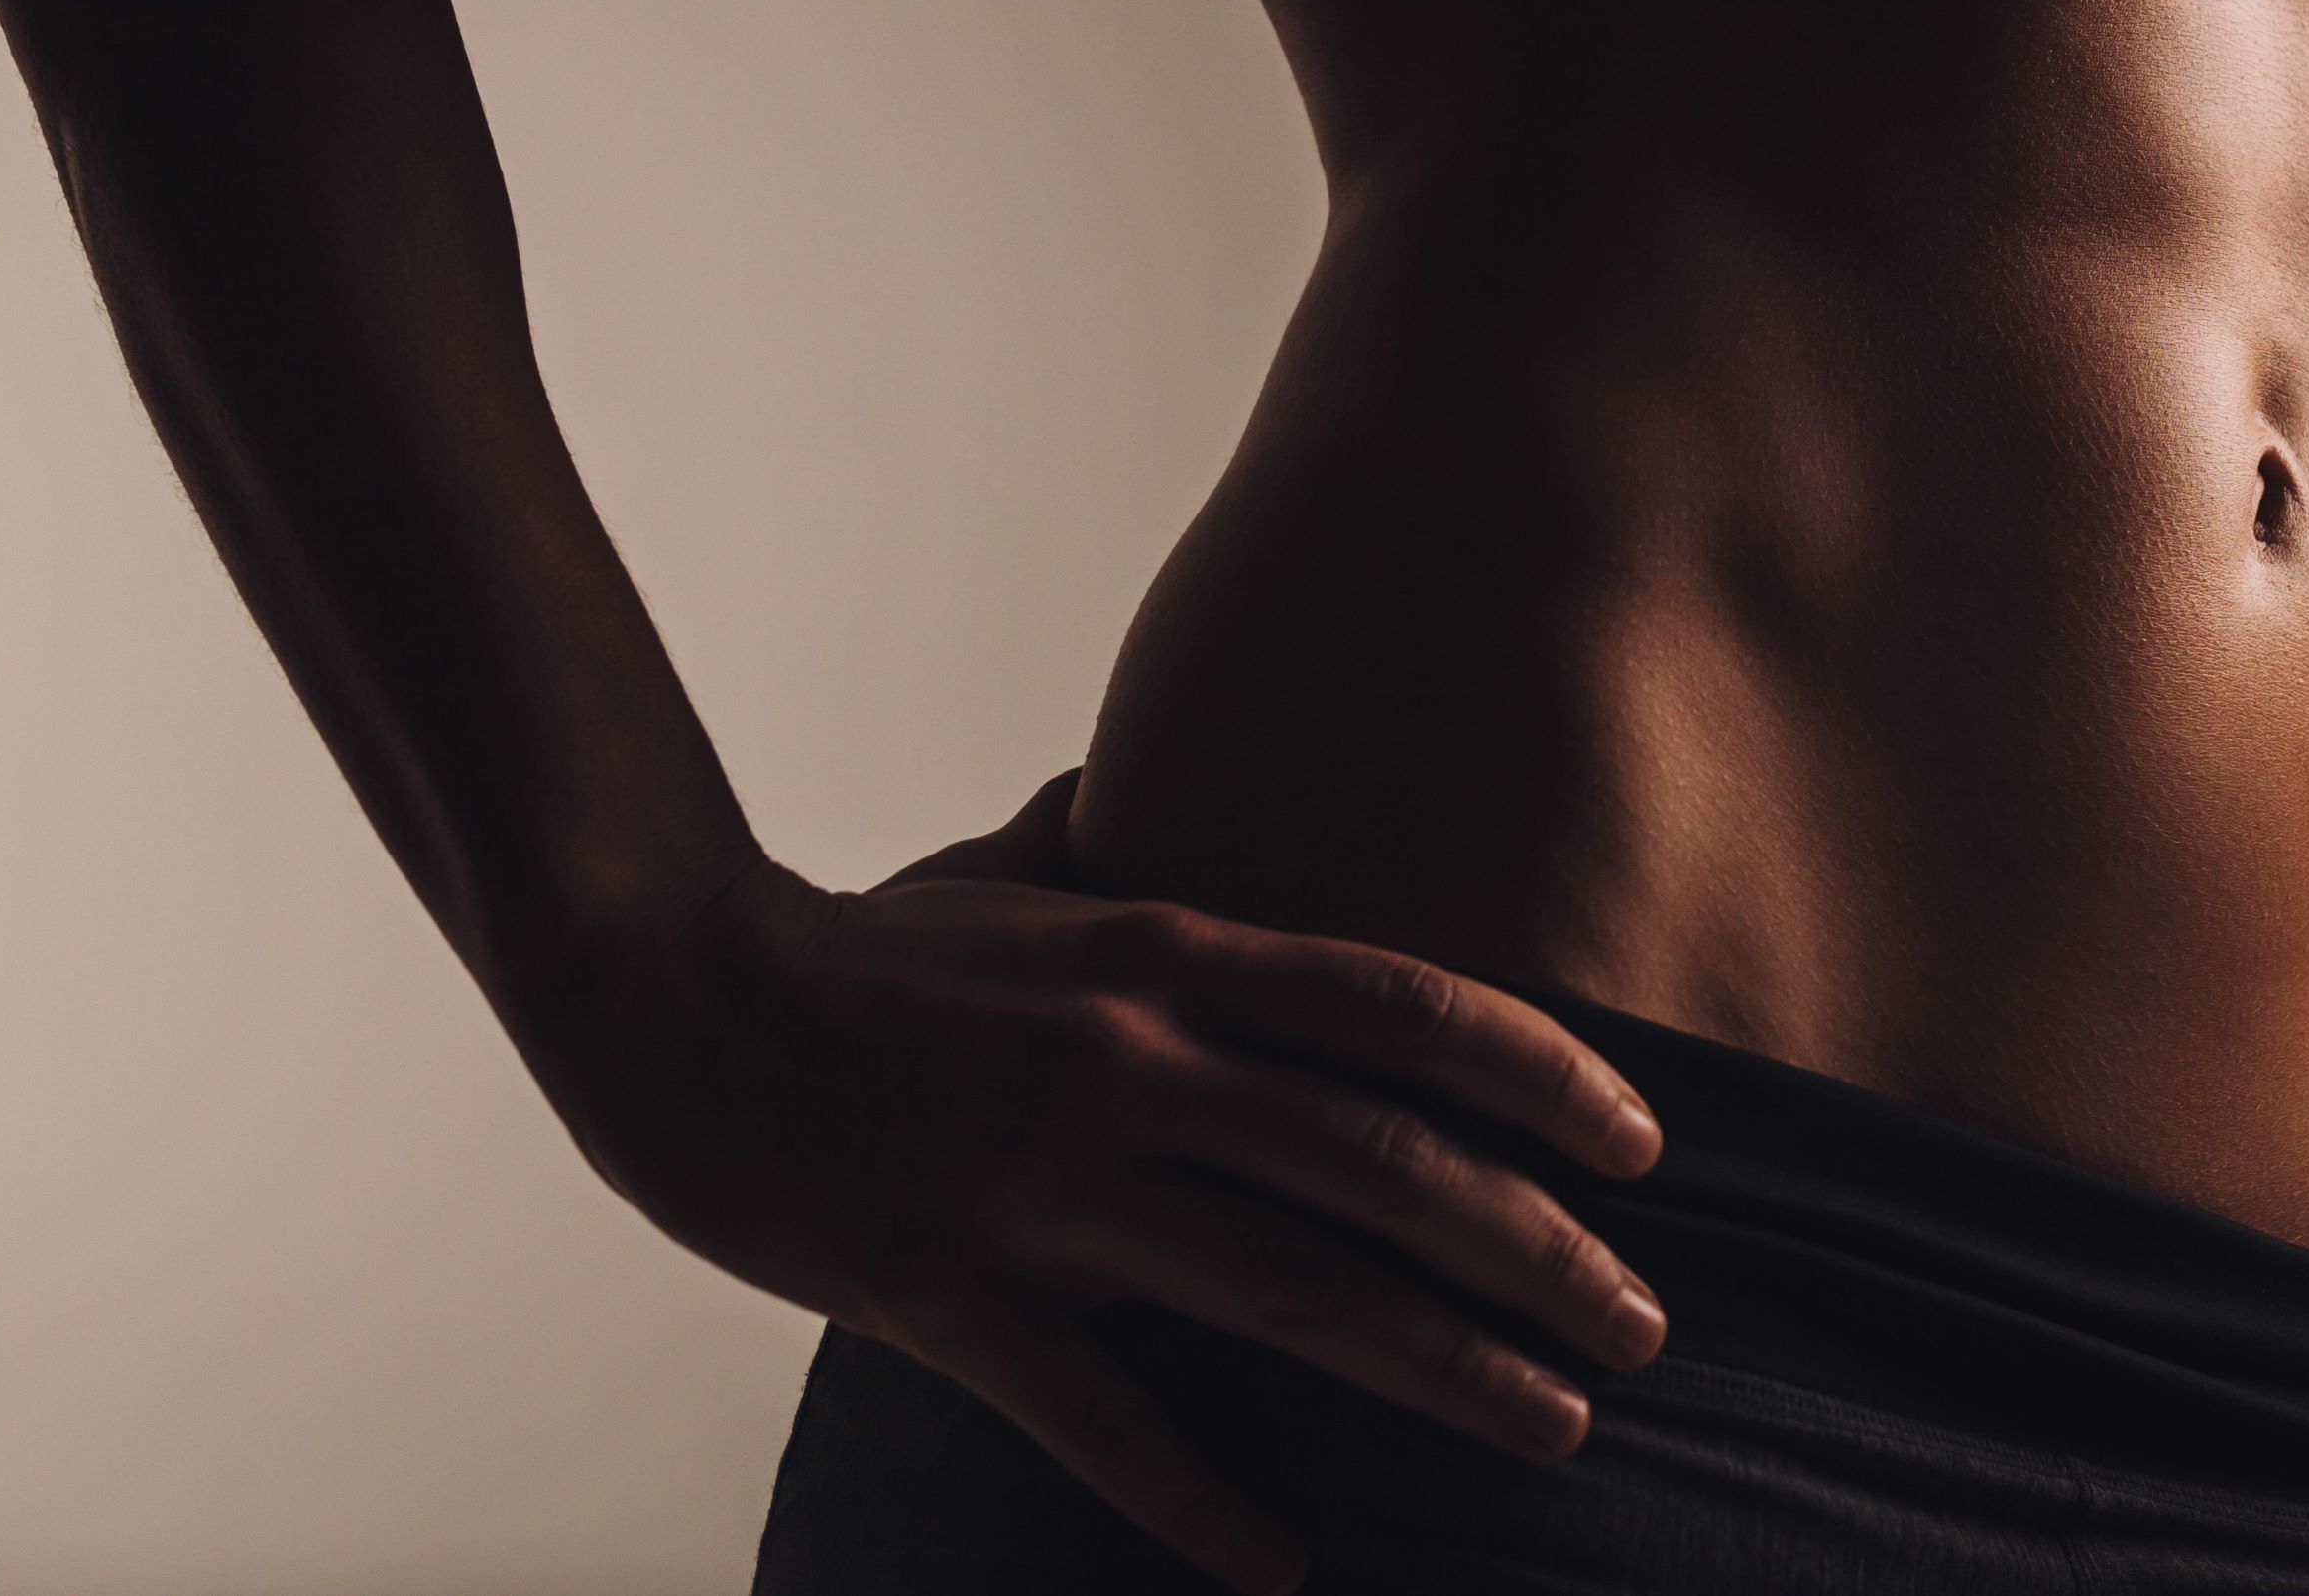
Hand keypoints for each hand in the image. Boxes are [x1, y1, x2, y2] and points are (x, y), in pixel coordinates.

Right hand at [512, 772, 1667, 1595]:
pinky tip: (1295, 1564)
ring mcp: (1048, 1186)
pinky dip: (1208, 1505)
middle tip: (1649, 1322)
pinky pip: (1110, 1422)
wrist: (659, 994)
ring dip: (1444, 1365)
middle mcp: (1134, 1063)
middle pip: (1384, 1159)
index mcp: (1162, 953)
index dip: (1539, 1073)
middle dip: (1537, 1248)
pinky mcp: (954, 1295)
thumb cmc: (851, 941)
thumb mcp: (1007, 869)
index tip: (1644, 1143)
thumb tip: (1138, 790)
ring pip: (1293, 1288)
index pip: (1399, 1005)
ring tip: (1560, 1423)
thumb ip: (1100, 843)